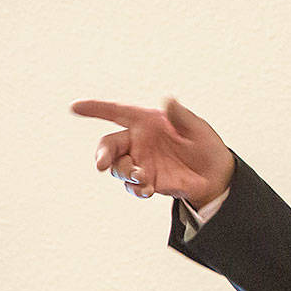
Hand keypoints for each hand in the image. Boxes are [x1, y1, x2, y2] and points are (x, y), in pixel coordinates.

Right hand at [72, 97, 234, 208]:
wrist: (215, 175)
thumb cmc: (205, 145)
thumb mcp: (197, 129)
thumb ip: (181, 117)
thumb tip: (168, 100)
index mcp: (146, 122)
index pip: (117, 112)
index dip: (96, 108)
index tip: (75, 107)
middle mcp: (138, 141)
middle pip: (108, 145)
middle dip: (101, 154)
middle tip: (101, 164)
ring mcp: (139, 162)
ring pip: (117, 167)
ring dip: (124, 173)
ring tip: (143, 178)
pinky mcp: (146, 181)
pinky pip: (132, 186)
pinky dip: (136, 189)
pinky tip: (147, 190)